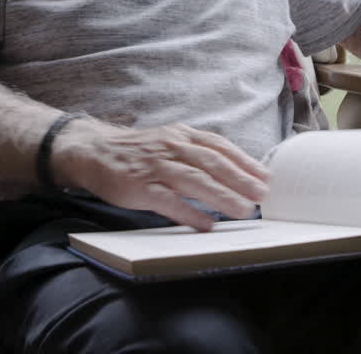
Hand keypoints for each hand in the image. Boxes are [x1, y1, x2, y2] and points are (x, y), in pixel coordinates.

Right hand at [54, 120, 269, 230]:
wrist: (93, 151)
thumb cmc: (138, 151)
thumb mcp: (170, 141)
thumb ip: (197, 152)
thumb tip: (233, 171)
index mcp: (182, 135)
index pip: (220, 146)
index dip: (245, 161)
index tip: (267, 176)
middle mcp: (172, 147)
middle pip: (213, 162)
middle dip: (241, 179)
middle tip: (263, 195)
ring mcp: (156, 166)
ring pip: (195, 180)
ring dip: (222, 196)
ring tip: (243, 211)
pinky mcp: (140, 186)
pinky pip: (168, 200)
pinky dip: (189, 212)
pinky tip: (206, 224)